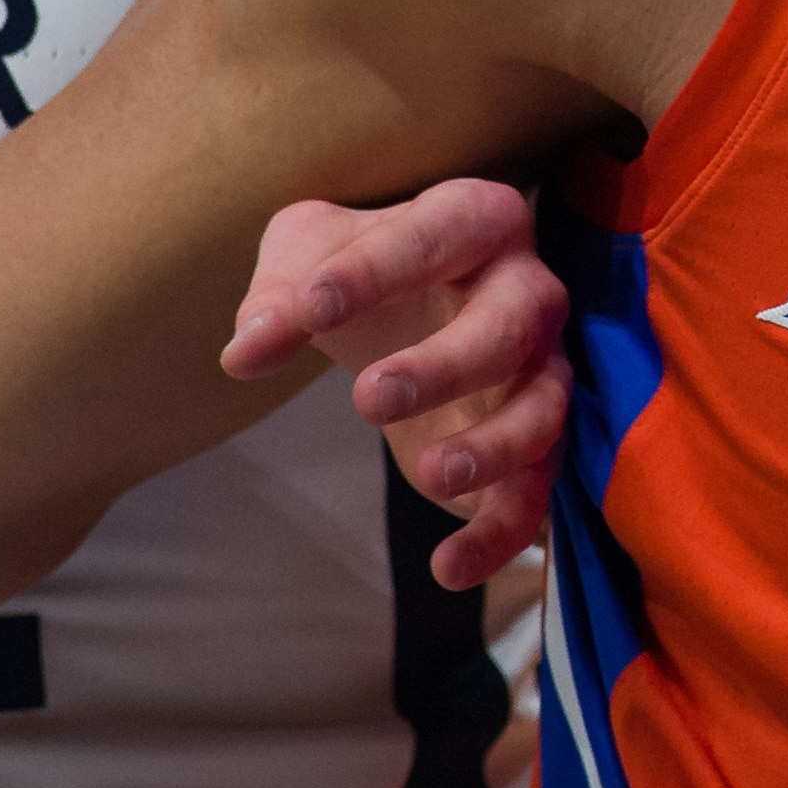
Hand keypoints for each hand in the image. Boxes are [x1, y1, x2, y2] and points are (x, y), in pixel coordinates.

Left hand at [224, 182, 571, 591]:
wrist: (406, 308)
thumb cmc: (359, 267)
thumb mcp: (306, 258)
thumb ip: (278, 296)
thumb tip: (244, 353)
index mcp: (475, 218)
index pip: (435, 234)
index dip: (375, 270)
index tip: (309, 310)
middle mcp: (526, 291)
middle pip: (511, 324)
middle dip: (447, 363)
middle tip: (368, 398)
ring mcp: (542, 370)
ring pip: (544, 409)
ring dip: (496, 446)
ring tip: (432, 475)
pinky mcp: (534, 446)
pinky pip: (537, 493)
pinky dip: (500, 534)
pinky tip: (448, 569)